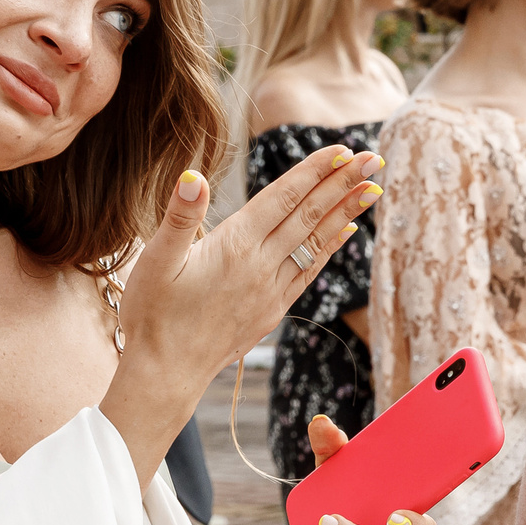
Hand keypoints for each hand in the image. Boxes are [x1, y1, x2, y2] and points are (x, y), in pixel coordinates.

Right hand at [99, 148, 385, 480]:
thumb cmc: (152, 315)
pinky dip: (330, 248)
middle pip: (309, 216)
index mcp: (234, 246)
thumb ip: (179, 216)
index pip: (284, 197)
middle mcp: (260, 266)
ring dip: (346, 213)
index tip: (342, 150)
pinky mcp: (271, 311)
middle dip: (343, 184)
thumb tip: (193, 176)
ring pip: (316, 243)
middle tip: (373, 159)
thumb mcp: (154, 261)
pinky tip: (346, 232)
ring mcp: (270, 290)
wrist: (165, 374)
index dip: (314, 171)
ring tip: (373, 190)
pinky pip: (309, 271)